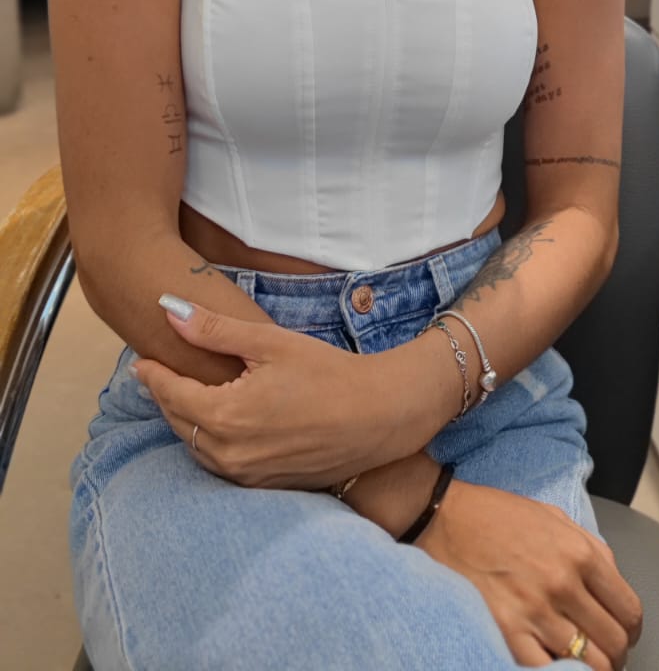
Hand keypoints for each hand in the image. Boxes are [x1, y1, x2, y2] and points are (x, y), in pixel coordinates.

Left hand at [131, 299, 420, 489]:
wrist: (380, 416)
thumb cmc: (328, 373)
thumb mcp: (270, 343)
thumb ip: (214, 330)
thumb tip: (169, 310)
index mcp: (226, 416)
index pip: (170, 395)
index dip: (153, 375)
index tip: (141, 360)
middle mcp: (230, 454)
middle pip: (179, 423)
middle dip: (166, 396)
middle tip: (158, 373)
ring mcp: (247, 476)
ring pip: (197, 448)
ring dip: (186, 421)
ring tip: (183, 394)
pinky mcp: (265, 486)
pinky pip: (221, 465)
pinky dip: (210, 442)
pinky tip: (218, 423)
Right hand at [415, 480, 642, 669]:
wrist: (443, 517)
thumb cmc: (496, 516)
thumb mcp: (553, 517)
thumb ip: (590, 549)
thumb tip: (615, 584)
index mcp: (579, 553)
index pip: (629, 609)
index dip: (631, 630)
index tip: (623, 635)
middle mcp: (563, 583)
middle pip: (613, 642)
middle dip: (616, 655)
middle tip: (603, 654)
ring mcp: (534, 611)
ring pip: (588, 664)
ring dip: (591, 669)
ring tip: (581, 664)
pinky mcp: (507, 632)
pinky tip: (554, 665)